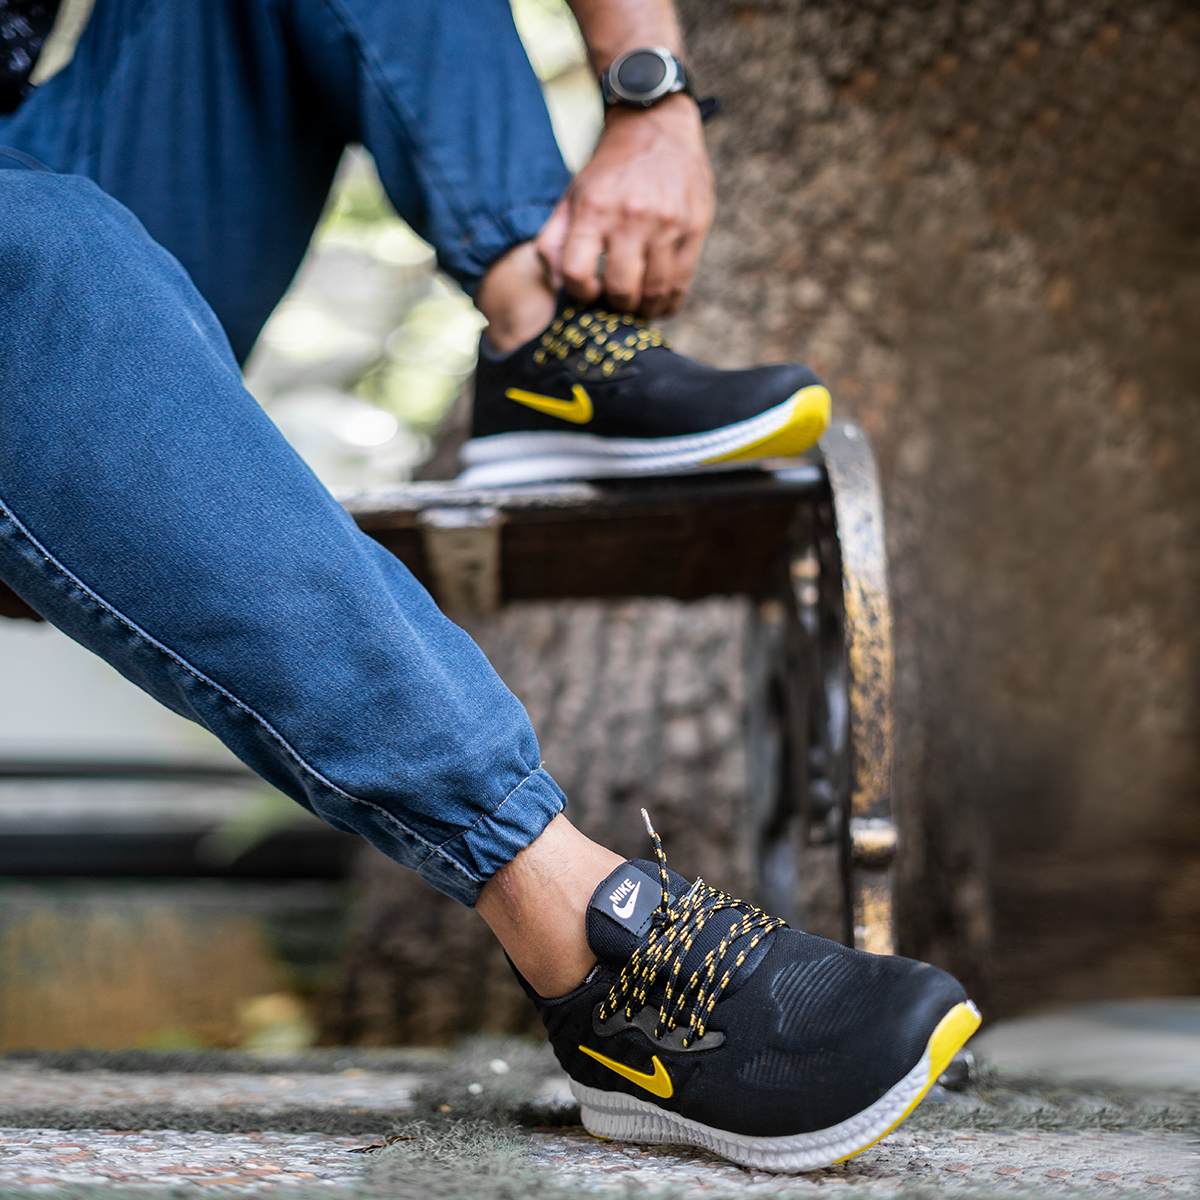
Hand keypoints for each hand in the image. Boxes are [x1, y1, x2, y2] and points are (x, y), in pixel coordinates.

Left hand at [536, 94, 713, 318]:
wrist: (656, 126)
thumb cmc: (608, 171)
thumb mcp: (572, 196)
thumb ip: (554, 241)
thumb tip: (556, 287)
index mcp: (594, 209)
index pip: (578, 274)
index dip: (581, 294)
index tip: (589, 291)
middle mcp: (631, 216)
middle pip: (620, 290)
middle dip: (615, 306)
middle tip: (615, 304)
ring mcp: (666, 224)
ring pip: (654, 293)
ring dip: (644, 311)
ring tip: (638, 308)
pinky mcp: (694, 227)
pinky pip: (682, 283)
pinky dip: (669, 303)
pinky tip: (660, 304)